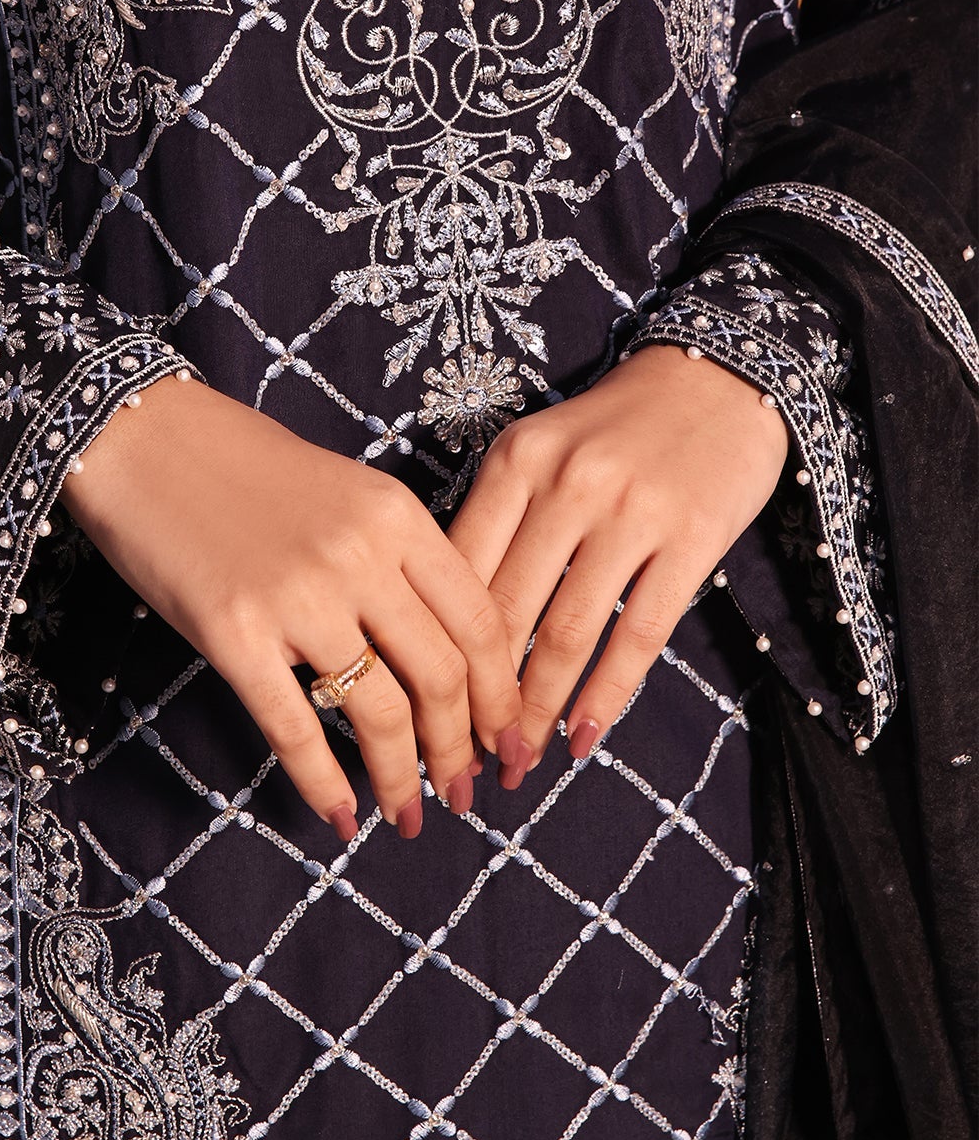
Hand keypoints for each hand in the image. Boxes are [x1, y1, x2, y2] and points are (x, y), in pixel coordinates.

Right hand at [58, 374, 520, 838]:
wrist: (143, 438)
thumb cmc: (241, 464)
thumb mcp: (345, 491)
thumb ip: (395, 556)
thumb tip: (438, 649)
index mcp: (396, 515)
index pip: (478, 620)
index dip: (500, 694)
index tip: (505, 738)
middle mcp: (360, 555)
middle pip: (440, 675)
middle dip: (459, 748)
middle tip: (461, 792)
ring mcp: (297, 596)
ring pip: (380, 711)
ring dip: (401, 776)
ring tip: (407, 813)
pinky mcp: (234, 633)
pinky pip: (294, 728)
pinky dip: (323, 784)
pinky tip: (338, 816)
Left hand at [446, 344, 788, 780]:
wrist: (716, 379)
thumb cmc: (615, 426)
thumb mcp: (542, 449)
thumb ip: (499, 516)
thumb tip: (447, 617)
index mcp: (516, 460)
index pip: (460, 571)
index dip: (437, 646)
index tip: (423, 703)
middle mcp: (566, 484)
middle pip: (505, 610)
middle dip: (480, 696)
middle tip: (464, 756)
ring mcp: (631, 512)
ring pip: (566, 632)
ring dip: (538, 709)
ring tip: (520, 760)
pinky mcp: (690, 538)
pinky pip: (638, 633)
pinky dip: (606, 695)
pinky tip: (584, 737)